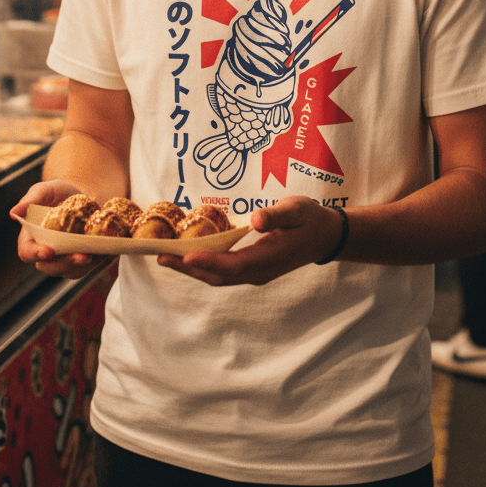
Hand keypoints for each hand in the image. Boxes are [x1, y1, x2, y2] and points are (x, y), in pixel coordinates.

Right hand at [10, 180, 100, 279]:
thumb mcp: (46, 190)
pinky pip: (88, 268)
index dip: (35, 253)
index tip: (48, 251)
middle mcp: (47, 253)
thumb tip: (13, 213)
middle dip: (64, 263)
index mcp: (32, 237)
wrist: (86, 197)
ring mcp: (65, 259)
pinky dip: (96, 261)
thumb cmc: (60, 193)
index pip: (26, 252)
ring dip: (81, 266)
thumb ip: (31, 199)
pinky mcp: (83, 261)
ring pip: (70, 271)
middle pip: (49, 267)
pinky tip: (103, 251)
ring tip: (92, 254)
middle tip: (79, 256)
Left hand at [157, 196, 344, 285]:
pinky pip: (224, 272)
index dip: (209, 261)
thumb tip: (256, 220)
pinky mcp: (252, 269)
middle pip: (219, 276)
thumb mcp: (297, 209)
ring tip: (166, 259)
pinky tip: (188, 256)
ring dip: (192, 270)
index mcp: (269, 257)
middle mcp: (259, 271)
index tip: (185, 255)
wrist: (325, 236)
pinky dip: (203, 266)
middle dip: (189, 268)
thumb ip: (277, 215)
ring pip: (219, 277)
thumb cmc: (310, 219)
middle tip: (161, 258)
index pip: (234, 264)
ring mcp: (255, 273)